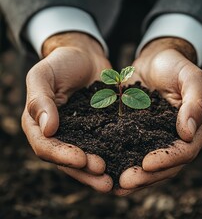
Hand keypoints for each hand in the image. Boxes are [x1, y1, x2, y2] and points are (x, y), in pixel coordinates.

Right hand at [22, 32, 112, 192]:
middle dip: (85, 171)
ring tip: (114, 181)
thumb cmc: (61, 63)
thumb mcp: (44, 75)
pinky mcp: (98, 128)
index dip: (62, 156)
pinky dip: (113, 156)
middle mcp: (59, 134)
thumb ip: (40, 100)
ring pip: (86, 158)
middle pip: (67, 160)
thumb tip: (47, 129)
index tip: (82, 159)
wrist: (85, 56)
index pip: (46, 146)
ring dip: (98, 171)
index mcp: (39, 124)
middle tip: (104, 179)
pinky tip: (125, 163)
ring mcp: (80, 133)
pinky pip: (104, 145)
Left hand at [115, 38, 201, 194]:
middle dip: (146, 175)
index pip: (184, 151)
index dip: (167, 160)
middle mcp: (176, 138)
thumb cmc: (175, 65)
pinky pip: (132, 149)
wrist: (155, 59)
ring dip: (133, 174)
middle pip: (165, 165)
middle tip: (125, 181)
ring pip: (148, 163)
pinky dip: (122, 160)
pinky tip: (107, 168)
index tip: (147, 163)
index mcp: (195, 128)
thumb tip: (189, 133)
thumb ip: (196, 102)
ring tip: (114, 183)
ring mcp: (157, 137)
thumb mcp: (191, 77)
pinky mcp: (139, 132)